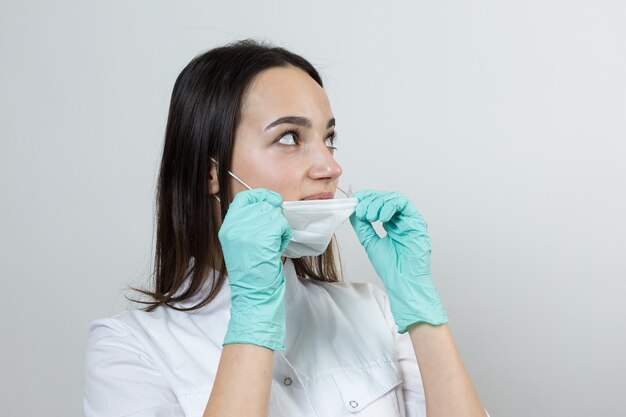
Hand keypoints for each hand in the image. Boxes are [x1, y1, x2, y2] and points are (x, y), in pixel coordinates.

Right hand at [218, 188, 291, 349]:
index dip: (259, 196)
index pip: (243, 198)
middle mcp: (235, 226)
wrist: (253, 293)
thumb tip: (267, 207)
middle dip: (273, 217)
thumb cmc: (251, 271)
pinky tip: (278, 246)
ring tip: (274, 243)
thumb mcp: (240, 243)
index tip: (270, 202)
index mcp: (228, 227)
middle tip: (274, 234)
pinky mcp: (263, 237)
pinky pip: (281, 224)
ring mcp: (249, 230)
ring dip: (280, 227)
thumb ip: (247, 223)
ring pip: (274, 214)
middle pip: (262, 205)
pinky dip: (284, 234)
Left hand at [349, 189, 447, 332]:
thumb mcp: (369, 241)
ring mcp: (410, 220)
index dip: (367, 198)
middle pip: (386, 198)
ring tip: (370, 216)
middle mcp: (401, 220)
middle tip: (361, 210)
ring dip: (379, 203)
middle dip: (371, 200)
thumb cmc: (390, 267)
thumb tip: (353, 210)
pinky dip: (390, 206)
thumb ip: (362, 225)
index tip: (356, 200)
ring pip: (394, 199)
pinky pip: (404, 205)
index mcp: (391, 223)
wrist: (402, 281)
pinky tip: (381, 217)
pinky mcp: (417, 222)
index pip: (379, 202)